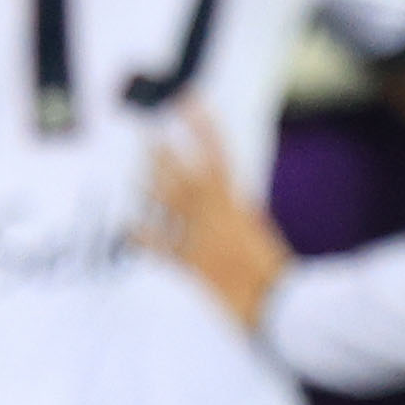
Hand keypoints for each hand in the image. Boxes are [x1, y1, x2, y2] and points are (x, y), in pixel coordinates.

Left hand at [139, 107, 289, 328]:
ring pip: (168, 202)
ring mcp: (199, 236)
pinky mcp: (190, 262)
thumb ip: (247, 219)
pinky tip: (126, 226)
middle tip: (148, 136)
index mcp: (239, 204)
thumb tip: (240, 210)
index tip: (189, 103)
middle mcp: (215, 214)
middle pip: (183, 175)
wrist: (276, 301)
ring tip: (138, 169)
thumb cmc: (277, 272)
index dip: (202, 127)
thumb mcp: (265, 235)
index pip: (218, 155)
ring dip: (151, 183)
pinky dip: (143, 236)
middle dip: (165, 154)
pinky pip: (160, 245)